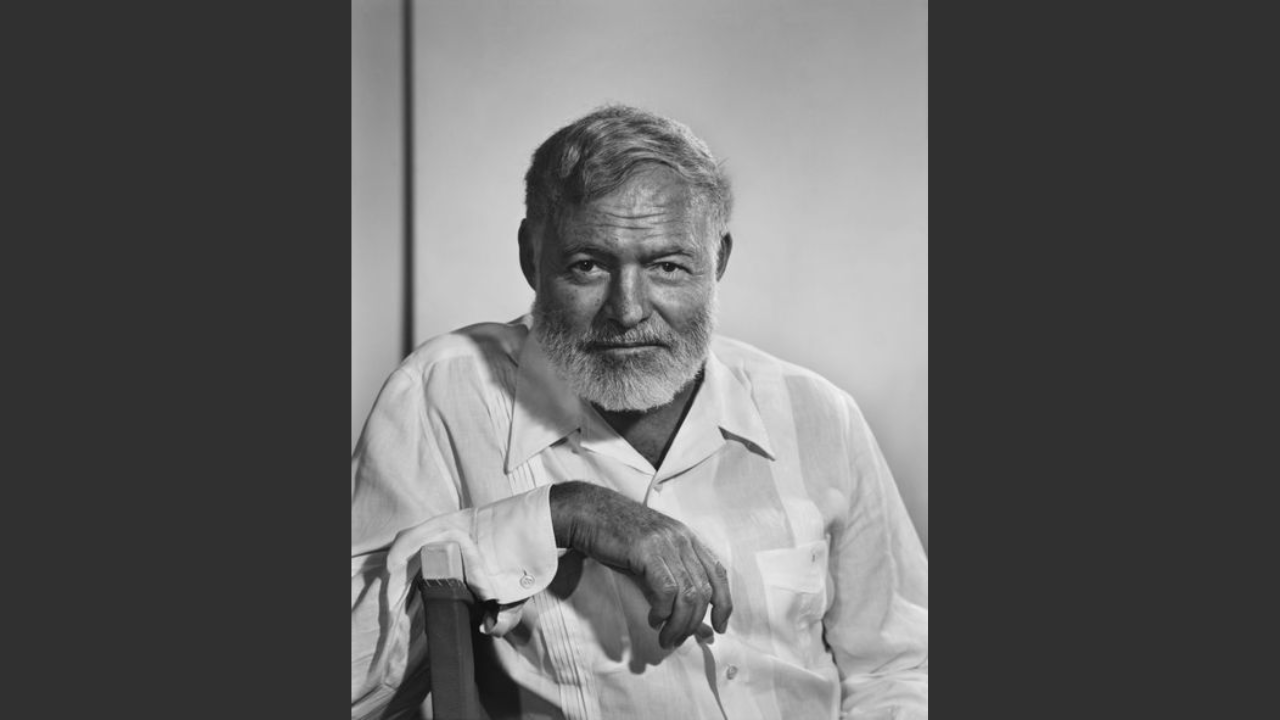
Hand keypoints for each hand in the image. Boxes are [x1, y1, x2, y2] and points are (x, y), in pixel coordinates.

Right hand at [549, 481, 732, 647]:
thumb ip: (671, 584)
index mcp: (687, 537)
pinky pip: (666, 589)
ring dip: (679, 624)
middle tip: (677, 640)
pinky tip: (653, 619)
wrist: (587, 511)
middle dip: (694, 622)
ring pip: (687, 594)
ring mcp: (665, 543)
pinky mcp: (647, 550)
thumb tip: (690, 619)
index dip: (725, 603)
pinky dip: (663, 611)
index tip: (719, 627)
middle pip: (704, 590)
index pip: (718, 573)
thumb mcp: (651, 558)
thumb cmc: (617, 537)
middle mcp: (682, 538)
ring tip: (666, 637)